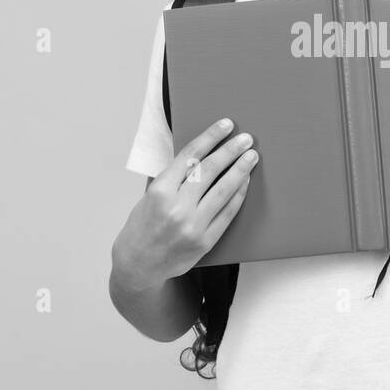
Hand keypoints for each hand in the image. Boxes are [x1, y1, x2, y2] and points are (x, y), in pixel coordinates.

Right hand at [112, 118, 259, 291]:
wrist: (138, 265)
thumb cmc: (142, 227)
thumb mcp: (149, 196)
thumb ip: (171, 176)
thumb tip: (197, 152)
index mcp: (160, 190)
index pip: (190, 155)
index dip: (211, 137)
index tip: (226, 125)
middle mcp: (177, 207)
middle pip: (210, 170)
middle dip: (231, 150)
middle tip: (246, 139)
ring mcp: (193, 225)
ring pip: (224, 190)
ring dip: (241, 170)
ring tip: (251, 157)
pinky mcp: (205, 240)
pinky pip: (228, 213)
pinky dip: (239, 195)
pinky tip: (245, 182)